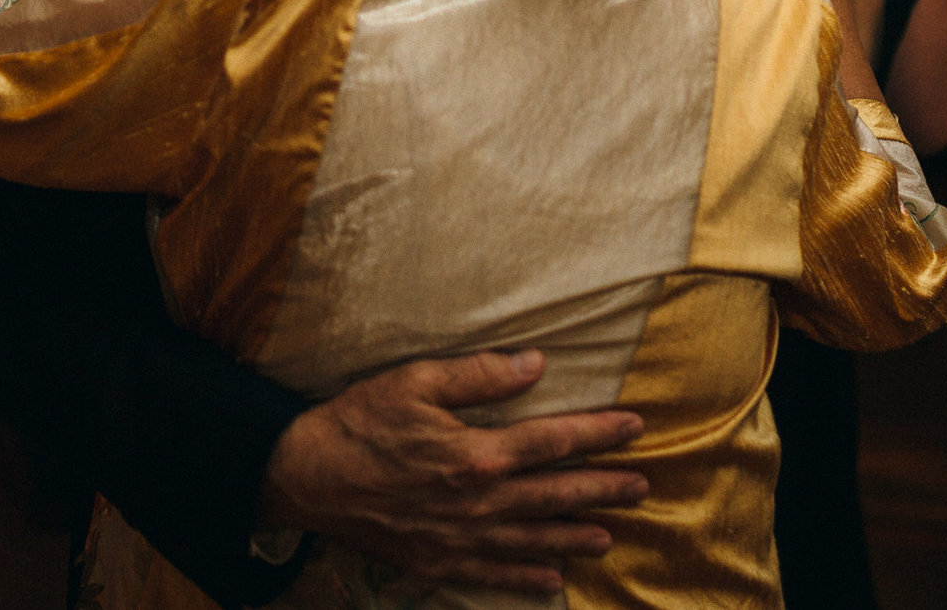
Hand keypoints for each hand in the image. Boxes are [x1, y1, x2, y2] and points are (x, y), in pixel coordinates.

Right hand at [258, 350, 646, 596]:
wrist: (305, 477)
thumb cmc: (358, 422)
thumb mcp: (415, 382)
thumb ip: (479, 375)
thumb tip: (536, 365)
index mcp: (477, 453)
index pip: (553, 441)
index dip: (598, 432)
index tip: (634, 426)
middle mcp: (479, 502)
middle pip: (555, 495)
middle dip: (603, 489)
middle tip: (641, 486)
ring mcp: (460, 538)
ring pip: (534, 540)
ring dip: (576, 537)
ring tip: (609, 536)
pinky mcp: (438, 561)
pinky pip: (494, 575)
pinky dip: (527, 580)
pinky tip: (553, 582)